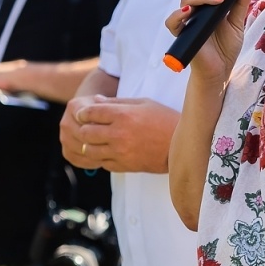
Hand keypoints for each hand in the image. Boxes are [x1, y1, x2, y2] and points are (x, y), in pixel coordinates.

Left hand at [61, 95, 178, 172]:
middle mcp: (119, 134)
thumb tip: (96, 100)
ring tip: (94, 140)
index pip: (91, 113)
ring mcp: (120, 152)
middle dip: (82, 128)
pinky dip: (100, 157)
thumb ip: (118, 102)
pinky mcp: (124, 166)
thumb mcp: (144, 103)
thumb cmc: (164, 119)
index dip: (83, 112)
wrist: (182, 146)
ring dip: (88, 144)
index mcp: (123, 115)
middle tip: (86, 127)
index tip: (84, 114)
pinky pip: (102, 163)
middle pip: (86, 132)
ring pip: (90, 150)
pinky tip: (107, 151)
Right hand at [164, 0, 254, 78]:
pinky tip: (189, 12)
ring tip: (219, 1)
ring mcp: (187, 19)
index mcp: (209, 0)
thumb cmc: (226, 47)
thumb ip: (241, 5)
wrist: (220, 70)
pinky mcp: (181, 33)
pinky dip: (178, 14)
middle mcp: (196, 6)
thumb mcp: (237, 24)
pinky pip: (172, 21)